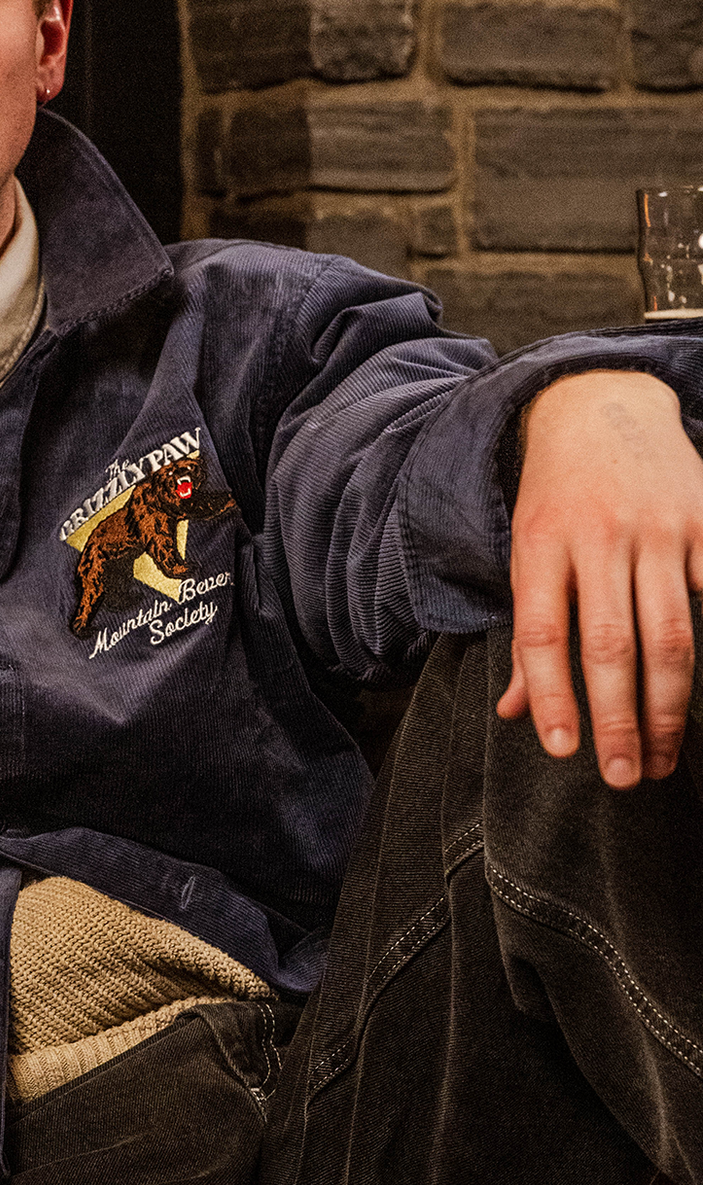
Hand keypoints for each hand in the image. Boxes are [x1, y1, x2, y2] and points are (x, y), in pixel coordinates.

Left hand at [498, 371, 702, 786]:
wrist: (601, 407)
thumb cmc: (555, 497)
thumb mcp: (522, 551)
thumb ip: (527, 632)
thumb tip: (513, 712)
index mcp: (540, 546)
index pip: (544, 636)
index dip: (553, 697)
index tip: (563, 751)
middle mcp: (599, 538)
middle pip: (611, 646)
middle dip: (619, 719)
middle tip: (624, 777)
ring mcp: (659, 529)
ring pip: (671, 635)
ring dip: (670, 706)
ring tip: (663, 756)